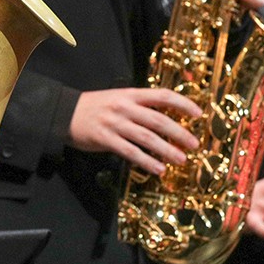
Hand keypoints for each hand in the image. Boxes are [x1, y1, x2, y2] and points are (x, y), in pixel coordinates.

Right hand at [67, 87, 201, 174]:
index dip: (183, 103)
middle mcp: (124, 107)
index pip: (162, 95)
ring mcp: (114, 123)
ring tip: (181, 160)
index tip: (199, 114)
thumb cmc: (94, 107)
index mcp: (129, 95)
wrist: (64, 112)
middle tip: (194, 144)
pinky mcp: (105, 139)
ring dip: (167, 149)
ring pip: (147, 137)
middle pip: (158, 120)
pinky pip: (130, 152)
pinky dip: (146, 161)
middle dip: (179, 132)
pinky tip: (158, 169)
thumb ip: (138, 107)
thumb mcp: (117, 99)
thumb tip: (166, 119)